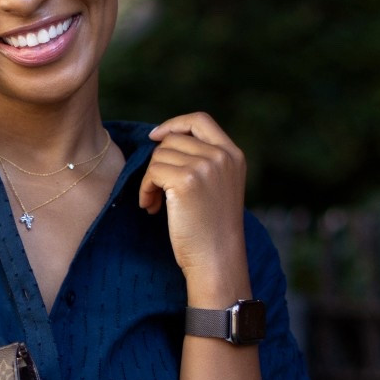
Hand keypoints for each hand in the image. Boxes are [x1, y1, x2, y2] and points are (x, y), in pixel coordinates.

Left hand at [140, 111, 249, 300]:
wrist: (217, 259)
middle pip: (172, 140)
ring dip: (150, 180)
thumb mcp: (219, 187)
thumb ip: (205, 161)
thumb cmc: (212, 230)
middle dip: (158, 163)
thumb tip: (164, 139)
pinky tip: (151, 207)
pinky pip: (152, 172)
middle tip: (157, 192)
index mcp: (233, 155)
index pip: (200, 120)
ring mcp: (205, 165)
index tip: (155, 137)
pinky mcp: (186, 180)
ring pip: (159, 156)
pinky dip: (146, 190)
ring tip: (156, 203)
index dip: (174, 124)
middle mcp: (222, 156)